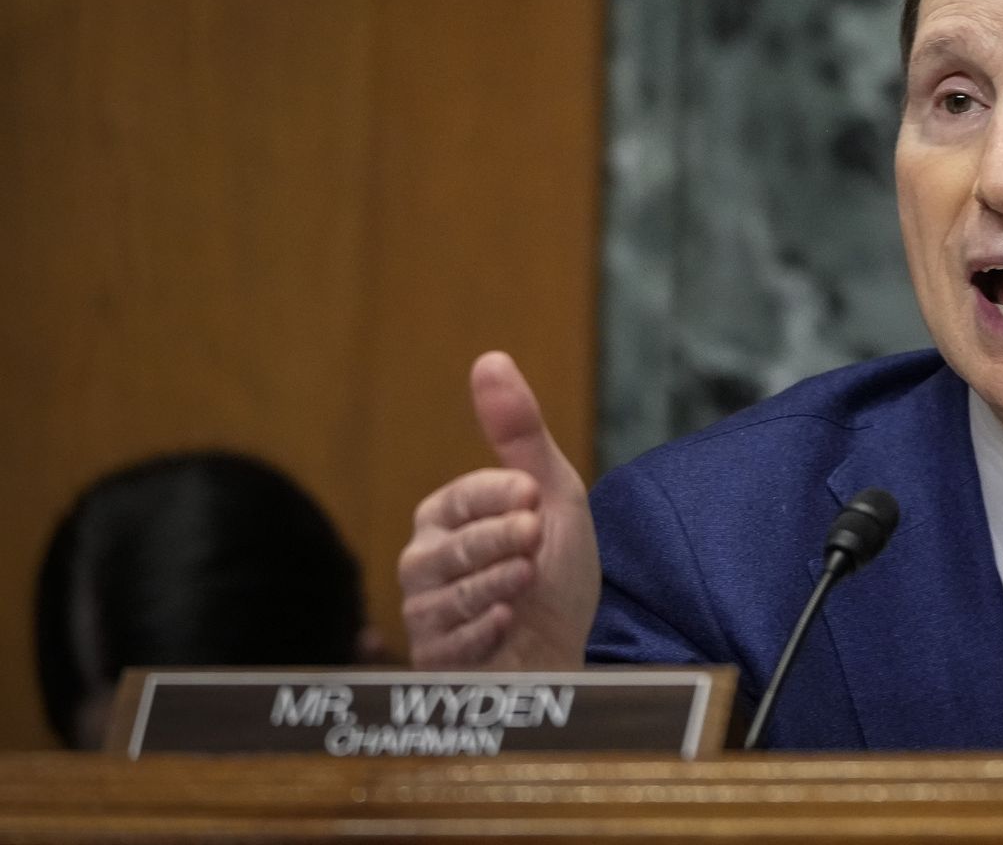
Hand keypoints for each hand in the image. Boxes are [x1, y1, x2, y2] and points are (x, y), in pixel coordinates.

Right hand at [399, 352, 600, 668]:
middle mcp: (426, 559)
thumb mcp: (552, 494)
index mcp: (448, 515)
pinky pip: (447, 640)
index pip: (462, 494)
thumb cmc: (556, 573)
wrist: (563, 651)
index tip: (534, 497)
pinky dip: (484, 629)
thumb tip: (490, 358)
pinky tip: (508, 621)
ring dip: (497, 583)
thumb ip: (519, 431)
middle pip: (451, 545)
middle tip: (534, 541)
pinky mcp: (432, 658)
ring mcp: (424, 610)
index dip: (501, 495)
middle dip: (501, 542)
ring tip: (527, 579)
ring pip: (446, 592)